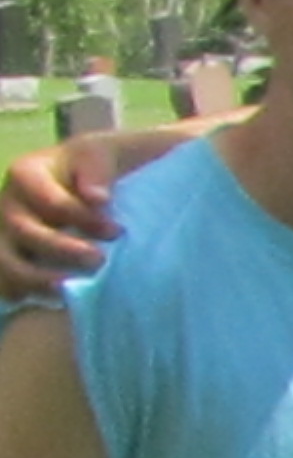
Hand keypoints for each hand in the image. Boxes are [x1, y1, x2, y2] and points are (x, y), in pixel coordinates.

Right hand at [1, 133, 126, 297]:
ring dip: (35, 281)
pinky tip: (50, 303)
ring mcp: (5, 236)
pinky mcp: (10, 262)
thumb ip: (98, 168)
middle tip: (99, 261)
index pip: (49, 200)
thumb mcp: (102, 154)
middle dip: (61, 250)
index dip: (82, 218)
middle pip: (25, 233)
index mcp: (27, 174)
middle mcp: (9, 205)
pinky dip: (21, 295)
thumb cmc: (97, 169)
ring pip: (5, 263)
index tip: (117, 231)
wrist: (90, 188)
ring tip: (66, 292)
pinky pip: (5, 284)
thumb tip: (97, 198)